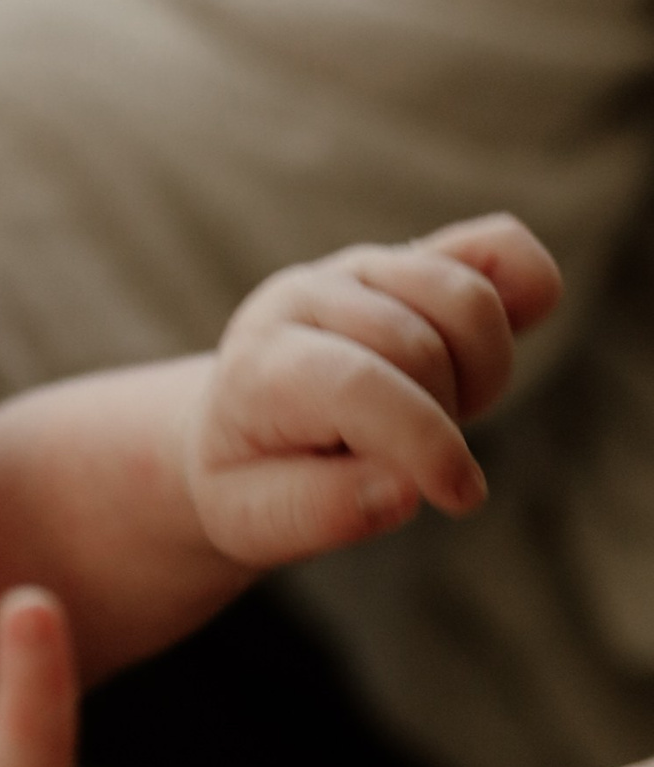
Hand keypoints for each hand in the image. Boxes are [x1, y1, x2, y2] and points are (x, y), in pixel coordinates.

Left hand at [186, 216, 561, 573]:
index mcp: (260, 365)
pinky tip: (499, 345)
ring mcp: (361, 269)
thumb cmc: (252, 480)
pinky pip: (499, 246)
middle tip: (413, 458)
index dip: (425, 443)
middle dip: (443, 420)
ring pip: (469, 300)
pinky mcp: (411, 260)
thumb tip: (402, 492)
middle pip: (424, 346)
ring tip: (437, 411)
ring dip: (482, 373)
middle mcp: (305, 298)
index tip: (459, 496)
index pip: (358, 384)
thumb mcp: (253, 521)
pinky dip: (528, 287)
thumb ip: (319, 512)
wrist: (238, 427)